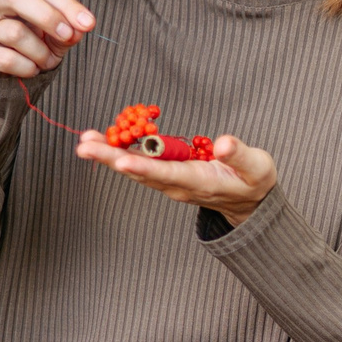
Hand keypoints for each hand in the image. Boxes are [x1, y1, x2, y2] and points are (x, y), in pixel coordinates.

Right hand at [0, 0, 93, 78]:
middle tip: (68, 36)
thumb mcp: (53, 38)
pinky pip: (6, 58)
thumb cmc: (28, 49)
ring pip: (14, 32)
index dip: (67, 5)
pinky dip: (27, 68)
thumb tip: (82, 26)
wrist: (1, 78)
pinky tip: (30, 70)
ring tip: (45, 62)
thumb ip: (68, 30)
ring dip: (39, 51)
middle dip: (48, 16)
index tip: (88, 23)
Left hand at [76, 132, 276, 227]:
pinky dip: (120, 152)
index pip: (167, 174)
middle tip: (85, 146)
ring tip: (86, 140)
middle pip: (140, 171)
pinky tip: (103, 140)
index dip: (144, 166)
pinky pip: (140, 164)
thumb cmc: (253, 181)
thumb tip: (224, 142)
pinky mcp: (166, 174)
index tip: (122, 159)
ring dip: (109, 155)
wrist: (248, 201)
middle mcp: (178, 184)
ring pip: (136, 168)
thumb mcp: (257, 167)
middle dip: (112, 158)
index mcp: (199, 182)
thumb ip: (239, 155)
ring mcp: (170, 181)